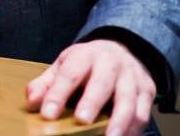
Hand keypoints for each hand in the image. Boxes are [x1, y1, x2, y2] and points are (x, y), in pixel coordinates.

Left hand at [26, 39, 155, 135]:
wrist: (122, 50)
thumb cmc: (87, 64)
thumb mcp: (64, 66)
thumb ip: (46, 83)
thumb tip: (32, 101)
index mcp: (85, 55)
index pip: (69, 74)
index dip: (57, 94)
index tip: (47, 113)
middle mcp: (111, 63)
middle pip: (102, 83)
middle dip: (92, 103)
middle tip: (82, 121)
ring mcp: (132, 77)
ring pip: (128, 100)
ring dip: (119, 121)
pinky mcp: (147, 91)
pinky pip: (143, 113)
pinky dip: (133, 128)